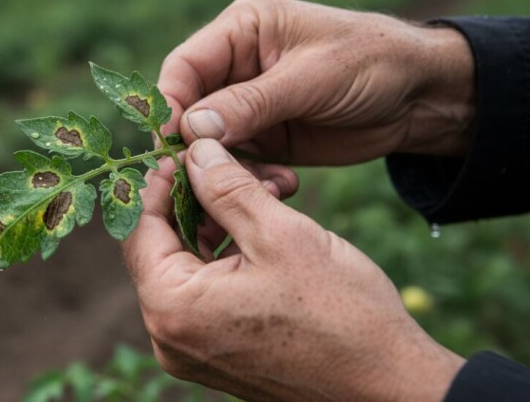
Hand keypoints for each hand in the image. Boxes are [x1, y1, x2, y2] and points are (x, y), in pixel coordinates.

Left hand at [123, 139, 463, 400]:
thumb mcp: (280, 234)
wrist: (389, 384)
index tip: (186, 150)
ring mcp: (191, 350)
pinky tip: (259, 229)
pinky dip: (224, 257)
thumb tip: (195, 150)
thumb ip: (226, 187)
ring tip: (259, 193)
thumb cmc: (342, 314)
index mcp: (173, 308)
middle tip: (227, 166)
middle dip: (193, 200)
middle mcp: (169, 336)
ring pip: (184, 266)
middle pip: (160, 247)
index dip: (160, 182)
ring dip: (214, 225)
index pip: (140, 228)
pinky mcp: (216, 354)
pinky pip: (203, 293)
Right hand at [159, 0, 474, 164]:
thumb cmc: (371, 63)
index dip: (171, 102)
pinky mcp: (265, 136)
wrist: (421, 96)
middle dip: (191, 141)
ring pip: (209, 140)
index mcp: (243, 29)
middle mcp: (237, 66)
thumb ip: (250, 103)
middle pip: (189, 106)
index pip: (185, 66)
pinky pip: (237, 161)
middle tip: (193, 176)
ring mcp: (248, 104)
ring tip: (245, 185)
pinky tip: (273, 186)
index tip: (170, 141)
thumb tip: (192, 129)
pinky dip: (245, 178)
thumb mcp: (310, 78)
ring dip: (220, 166)